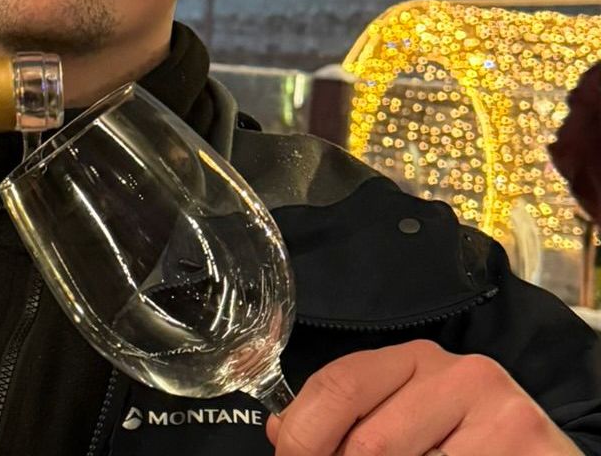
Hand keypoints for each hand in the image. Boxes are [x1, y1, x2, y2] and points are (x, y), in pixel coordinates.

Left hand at [266, 340, 579, 454]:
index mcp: (415, 359)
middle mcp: (460, 373)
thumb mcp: (406, 418)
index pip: (338, 384)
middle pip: (368, 443)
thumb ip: (347, 417)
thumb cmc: (466, 443)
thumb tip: (281, 430)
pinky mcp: (526, 447)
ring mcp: (500, 413)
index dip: (303, 435)